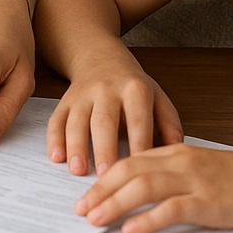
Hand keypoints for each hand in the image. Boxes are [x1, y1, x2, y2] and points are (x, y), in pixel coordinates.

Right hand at [47, 49, 181, 174]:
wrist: (100, 56)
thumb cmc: (133, 85)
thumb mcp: (158, 96)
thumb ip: (169, 122)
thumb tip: (178, 149)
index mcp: (135, 89)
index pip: (138, 120)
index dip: (139, 145)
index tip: (140, 171)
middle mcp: (107, 89)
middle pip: (104, 121)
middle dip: (104, 149)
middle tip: (105, 176)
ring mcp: (83, 94)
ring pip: (77, 120)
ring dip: (76, 145)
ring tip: (77, 170)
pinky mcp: (65, 100)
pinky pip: (57, 119)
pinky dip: (54, 138)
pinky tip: (56, 157)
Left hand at [74, 145, 232, 232]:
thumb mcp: (203, 167)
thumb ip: (175, 172)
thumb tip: (144, 188)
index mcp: (177, 151)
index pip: (130, 160)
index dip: (103, 177)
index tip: (85, 194)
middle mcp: (181, 162)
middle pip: (128, 170)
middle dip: (99, 190)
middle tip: (79, 209)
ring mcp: (195, 180)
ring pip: (143, 187)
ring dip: (114, 203)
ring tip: (95, 219)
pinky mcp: (210, 202)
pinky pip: (172, 209)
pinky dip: (148, 220)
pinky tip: (132, 230)